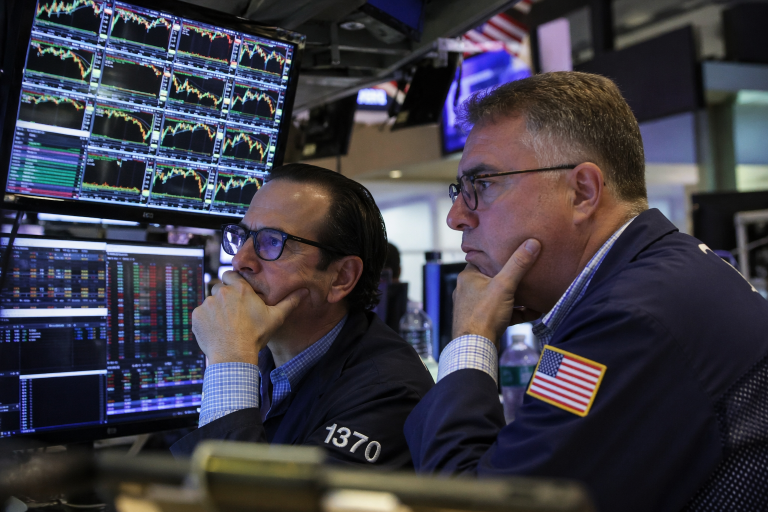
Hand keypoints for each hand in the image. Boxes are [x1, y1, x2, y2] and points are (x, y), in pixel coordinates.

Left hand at [192, 271, 307, 364]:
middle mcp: (222, 292)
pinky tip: (216, 332)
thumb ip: (289, 302)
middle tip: (232, 313)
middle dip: (224, 297)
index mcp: (240, 289)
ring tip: (225, 326)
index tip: (236, 293)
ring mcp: (207, 304)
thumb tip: (304, 291)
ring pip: (209, 302)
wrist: (234, 356)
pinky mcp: (197, 316)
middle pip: (219, 288)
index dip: (232, 282)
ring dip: (215, 310)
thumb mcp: (276, 318)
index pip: (230, 274)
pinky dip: (206, 322)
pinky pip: (200, 315)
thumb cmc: (256, 336)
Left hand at [452, 239, 540, 346]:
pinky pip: (503, 312)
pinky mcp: (484, 321)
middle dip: (513, 278)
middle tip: (529, 273)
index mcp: (468, 276)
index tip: (515, 252)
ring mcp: (475, 307)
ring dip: (518, 297)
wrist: (475, 348)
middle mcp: (469, 290)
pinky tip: (534, 312)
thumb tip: (532, 244)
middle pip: (495, 278)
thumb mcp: (504, 285)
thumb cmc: (483, 315)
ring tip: (536, 294)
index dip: (500, 255)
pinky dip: (517, 312)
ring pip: (500, 296)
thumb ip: (518, 265)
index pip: (484, 259)